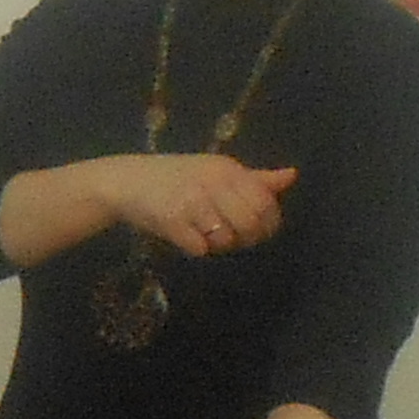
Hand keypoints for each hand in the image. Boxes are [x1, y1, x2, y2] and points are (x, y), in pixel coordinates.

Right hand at [118, 153, 297, 260]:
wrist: (126, 181)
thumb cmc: (176, 177)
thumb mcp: (216, 171)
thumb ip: (254, 179)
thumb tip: (292, 176)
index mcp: (227, 170)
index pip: (265, 203)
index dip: (267, 224)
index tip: (256, 230)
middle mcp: (212, 183)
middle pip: (249, 223)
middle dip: (245, 238)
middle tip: (232, 238)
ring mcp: (191, 202)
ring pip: (225, 239)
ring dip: (219, 245)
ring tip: (206, 234)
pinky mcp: (171, 221)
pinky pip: (199, 248)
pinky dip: (196, 248)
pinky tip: (187, 236)